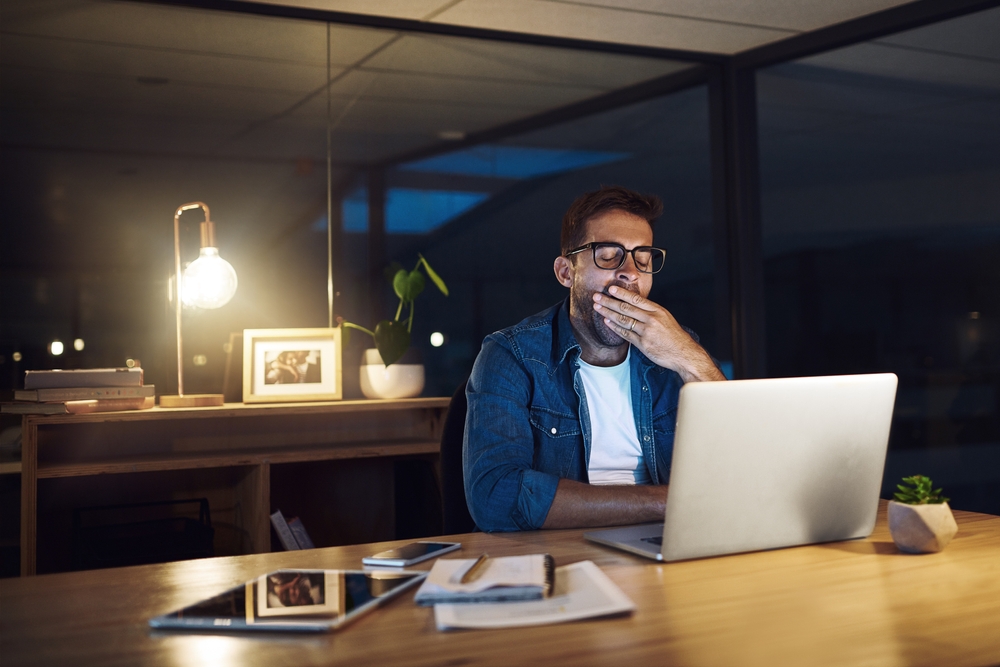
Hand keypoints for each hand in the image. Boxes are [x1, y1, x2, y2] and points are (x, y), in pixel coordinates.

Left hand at [593, 286, 724, 382]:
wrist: (684, 353)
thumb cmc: (675, 336)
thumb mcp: (666, 318)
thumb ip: (650, 312)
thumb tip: (633, 306)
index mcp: (658, 310)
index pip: (636, 299)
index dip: (622, 293)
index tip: (610, 289)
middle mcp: (651, 319)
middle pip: (626, 308)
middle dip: (609, 301)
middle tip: (596, 296)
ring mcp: (646, 332)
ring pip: (623, 320)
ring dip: (608, 313)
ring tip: (597, 307)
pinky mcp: (643, 344)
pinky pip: (625, 334)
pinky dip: (615, 327)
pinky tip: (606, 322)